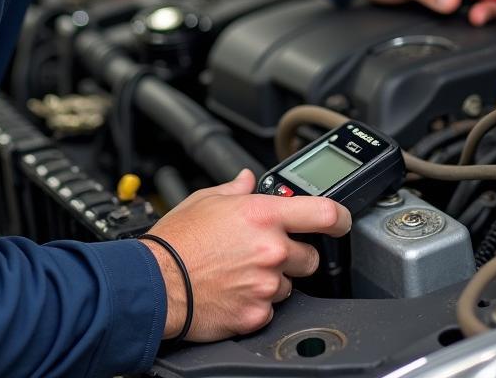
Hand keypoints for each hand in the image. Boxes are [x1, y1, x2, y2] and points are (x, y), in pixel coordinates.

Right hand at [140, 168, 350, 340]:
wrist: (155, 282)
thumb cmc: (176, 241)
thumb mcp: (206, 200)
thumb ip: (236, 189)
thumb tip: (247, 180)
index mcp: (262, 215)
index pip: (324, 213)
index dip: (340, 217)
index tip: (340, 221)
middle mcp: (270, 249)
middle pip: (309, 255)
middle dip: (293, 255)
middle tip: (263, 253)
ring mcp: (266, 284)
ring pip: (290, 284)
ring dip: (274, 280)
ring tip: (241, 272)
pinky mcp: (257, 314)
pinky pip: (271, 309)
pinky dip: (257, 303)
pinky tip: (234, 292)